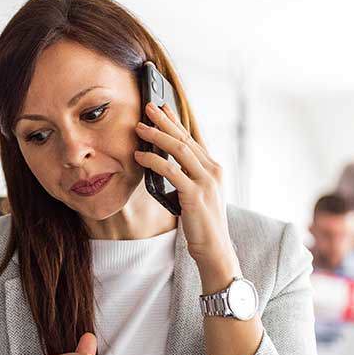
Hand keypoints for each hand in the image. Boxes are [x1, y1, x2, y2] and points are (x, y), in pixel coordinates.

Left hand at [134, 100, 238, 289]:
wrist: (214, 248)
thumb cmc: (202, 223)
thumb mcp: (197, 194)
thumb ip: (186, 177)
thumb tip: (164, 162)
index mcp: (213, 168)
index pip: (192, 138)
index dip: (176, 121)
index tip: (162, 106)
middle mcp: (213, 171)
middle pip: (185, 139)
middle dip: (165, 121)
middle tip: (148, 106)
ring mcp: (206, 182)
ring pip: (179, 150)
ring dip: (157, 136)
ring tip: (140, 127)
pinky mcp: (195, 195)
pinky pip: (171, 171)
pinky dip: (154, 161)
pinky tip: (140, 156)